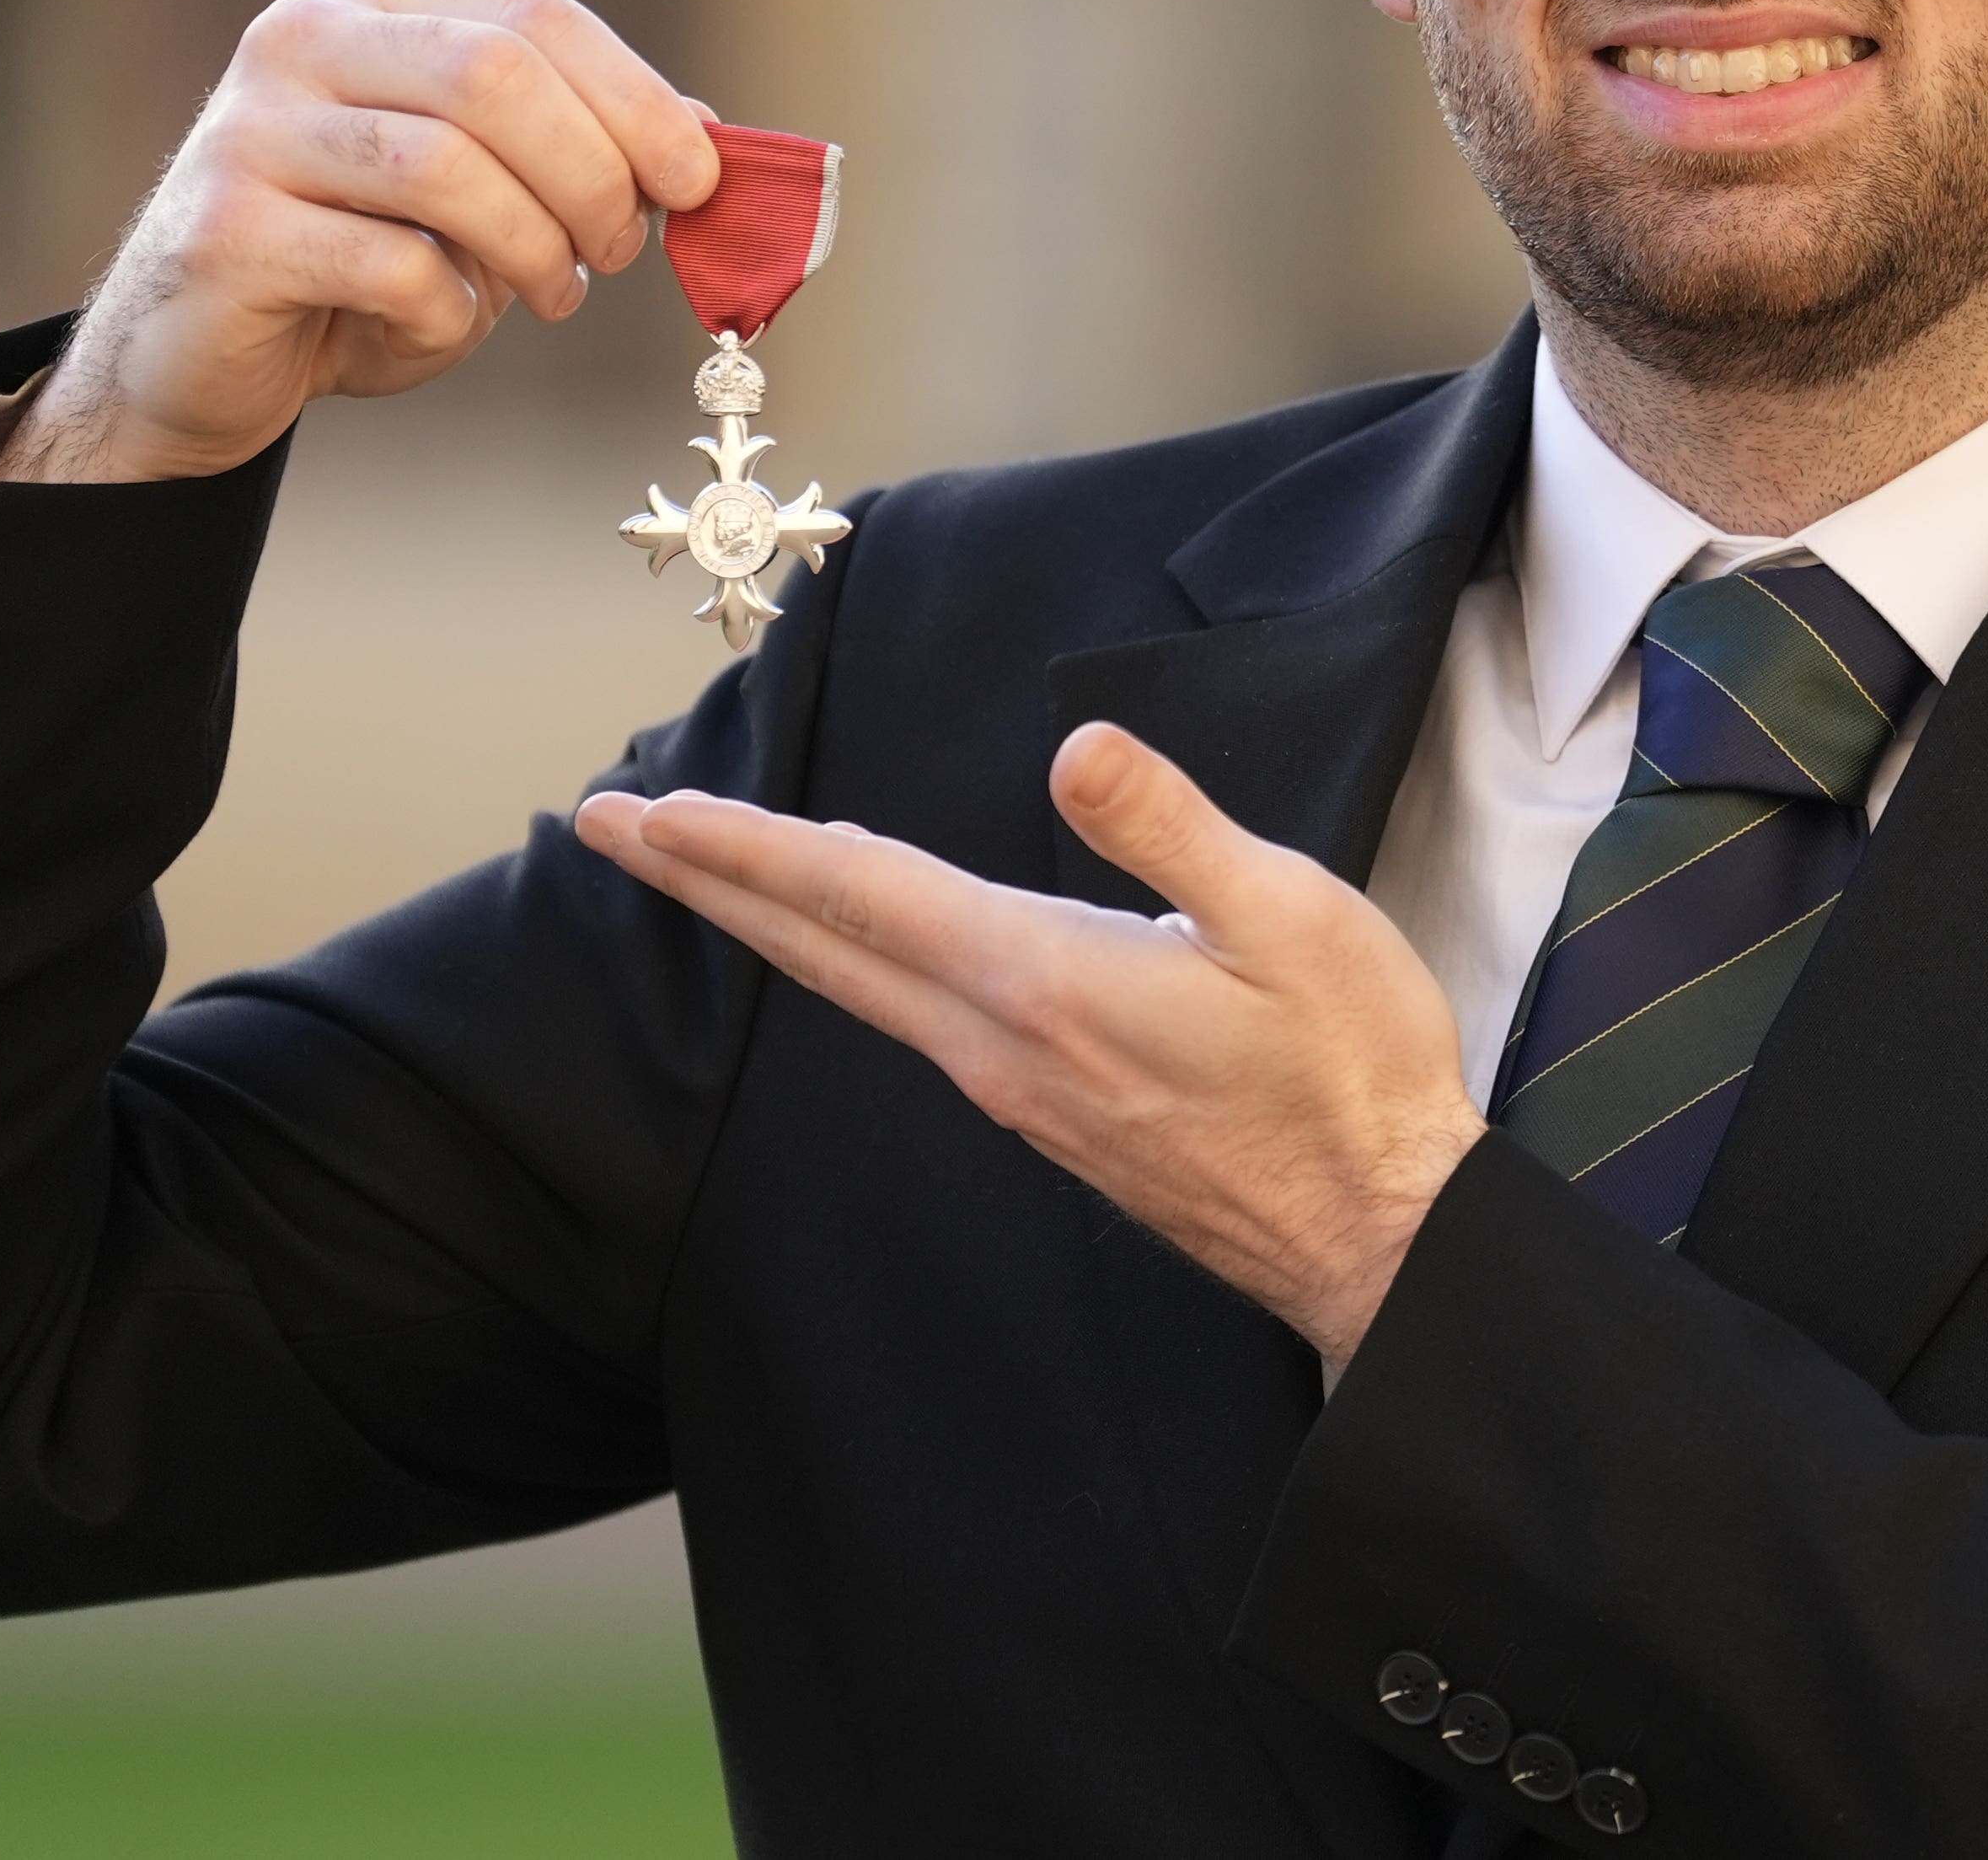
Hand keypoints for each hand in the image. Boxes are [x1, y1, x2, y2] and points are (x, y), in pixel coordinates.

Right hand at [0, 0, 721, 483]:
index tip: (699, 182)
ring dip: (533, 249)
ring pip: (446, 167)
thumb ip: (580, 147)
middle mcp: (301, 38)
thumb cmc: (364, 261)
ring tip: (552, 294)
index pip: (537, 18)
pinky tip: (440, 326)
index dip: (637, 101)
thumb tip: (713, 140)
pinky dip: (448, 312)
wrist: (199, 355)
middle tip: (619, 252)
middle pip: (496, 76)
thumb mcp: (486, 190)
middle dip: (592, 175)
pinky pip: (390, 265)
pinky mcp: (225, 231)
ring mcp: (250, 130)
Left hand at [578, 724, 1484, 1381]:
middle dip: (709, 882)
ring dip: (773, 922)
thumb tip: (1074, 749)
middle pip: (823, 947)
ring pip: (861, 988)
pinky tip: (857, 946)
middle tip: (611, 829)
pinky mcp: (1052, 1117)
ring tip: (709, 871)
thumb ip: (1172, 829)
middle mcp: (1003, 1045)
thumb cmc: (1350, 1073)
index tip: (650, 812)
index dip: (749, 846)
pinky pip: (914, 1019)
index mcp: (1045, 982)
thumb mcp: (1290, 917)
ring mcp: (1020, 1092)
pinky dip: (853, 962)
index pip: (862, 894)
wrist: (1376, 1238)